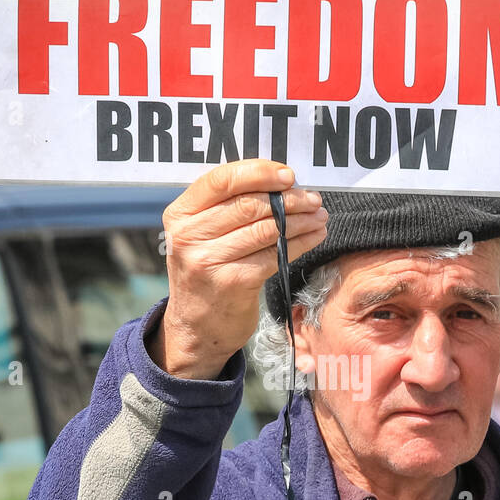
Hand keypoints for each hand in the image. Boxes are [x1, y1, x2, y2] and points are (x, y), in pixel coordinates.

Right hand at [152, 159, 328, 378]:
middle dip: (289, 199)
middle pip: (250, 204)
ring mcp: (209, 261)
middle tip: (313, 199)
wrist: (196, 327)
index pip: (222, 180)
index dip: (259, 172)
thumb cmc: (207, 272)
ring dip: (301, 220)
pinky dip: (300, 243)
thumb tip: (281, 182)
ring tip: (319, 216)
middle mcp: (189, 236)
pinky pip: (275, 255)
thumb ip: (226, 208)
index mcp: (180, 214)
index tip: (288, 175)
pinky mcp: (232, 282)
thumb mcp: (201, 236)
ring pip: (266, 229)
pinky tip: (314, 236)